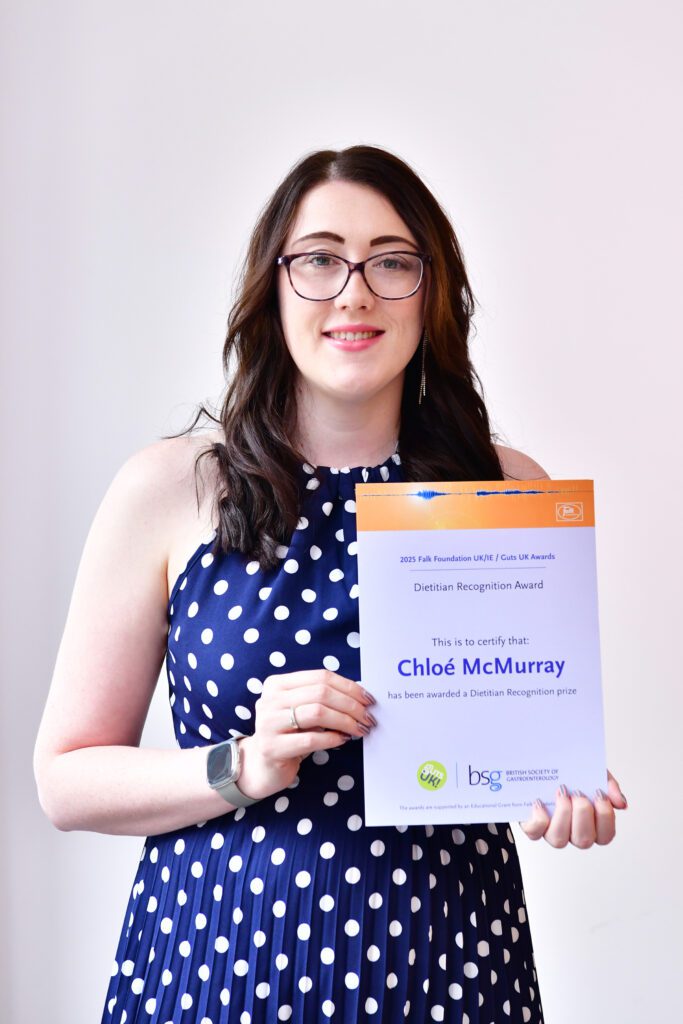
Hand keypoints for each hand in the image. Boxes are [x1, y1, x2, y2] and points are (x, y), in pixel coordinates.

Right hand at [237, 669, 376, 800]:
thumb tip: (360, 696)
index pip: (320, 677)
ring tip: (359, 729)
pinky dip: (332, 738)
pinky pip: (310, 739)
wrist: (261, 766)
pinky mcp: (272, 748)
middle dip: (351, 705)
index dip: (348, 686)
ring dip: (345, 721)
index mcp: (278, 684)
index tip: (368, 699)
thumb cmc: (288, 734)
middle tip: (367, 717)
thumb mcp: (301, 710)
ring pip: (317, 713)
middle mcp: (270, 700)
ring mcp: (268, 723)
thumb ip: (322, 699)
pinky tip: (342, 740)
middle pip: (321, 693)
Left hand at [519, 770, 626, 848]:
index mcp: (591, 823)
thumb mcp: (595, 772)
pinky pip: (535, 832)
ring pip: (559, 840)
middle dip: (583, 814)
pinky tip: (540, 801)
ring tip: (562, 791)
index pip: (605, 836)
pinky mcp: (532, 824)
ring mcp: (552, 830)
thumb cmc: (573, 770)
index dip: (605, 818)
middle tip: (579, 792)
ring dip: (563, 815)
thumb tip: (621, 804)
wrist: (544, 757)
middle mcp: (572, 831)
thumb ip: (609, 786)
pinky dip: (539, 818)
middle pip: (583, 841)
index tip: (600, 794)